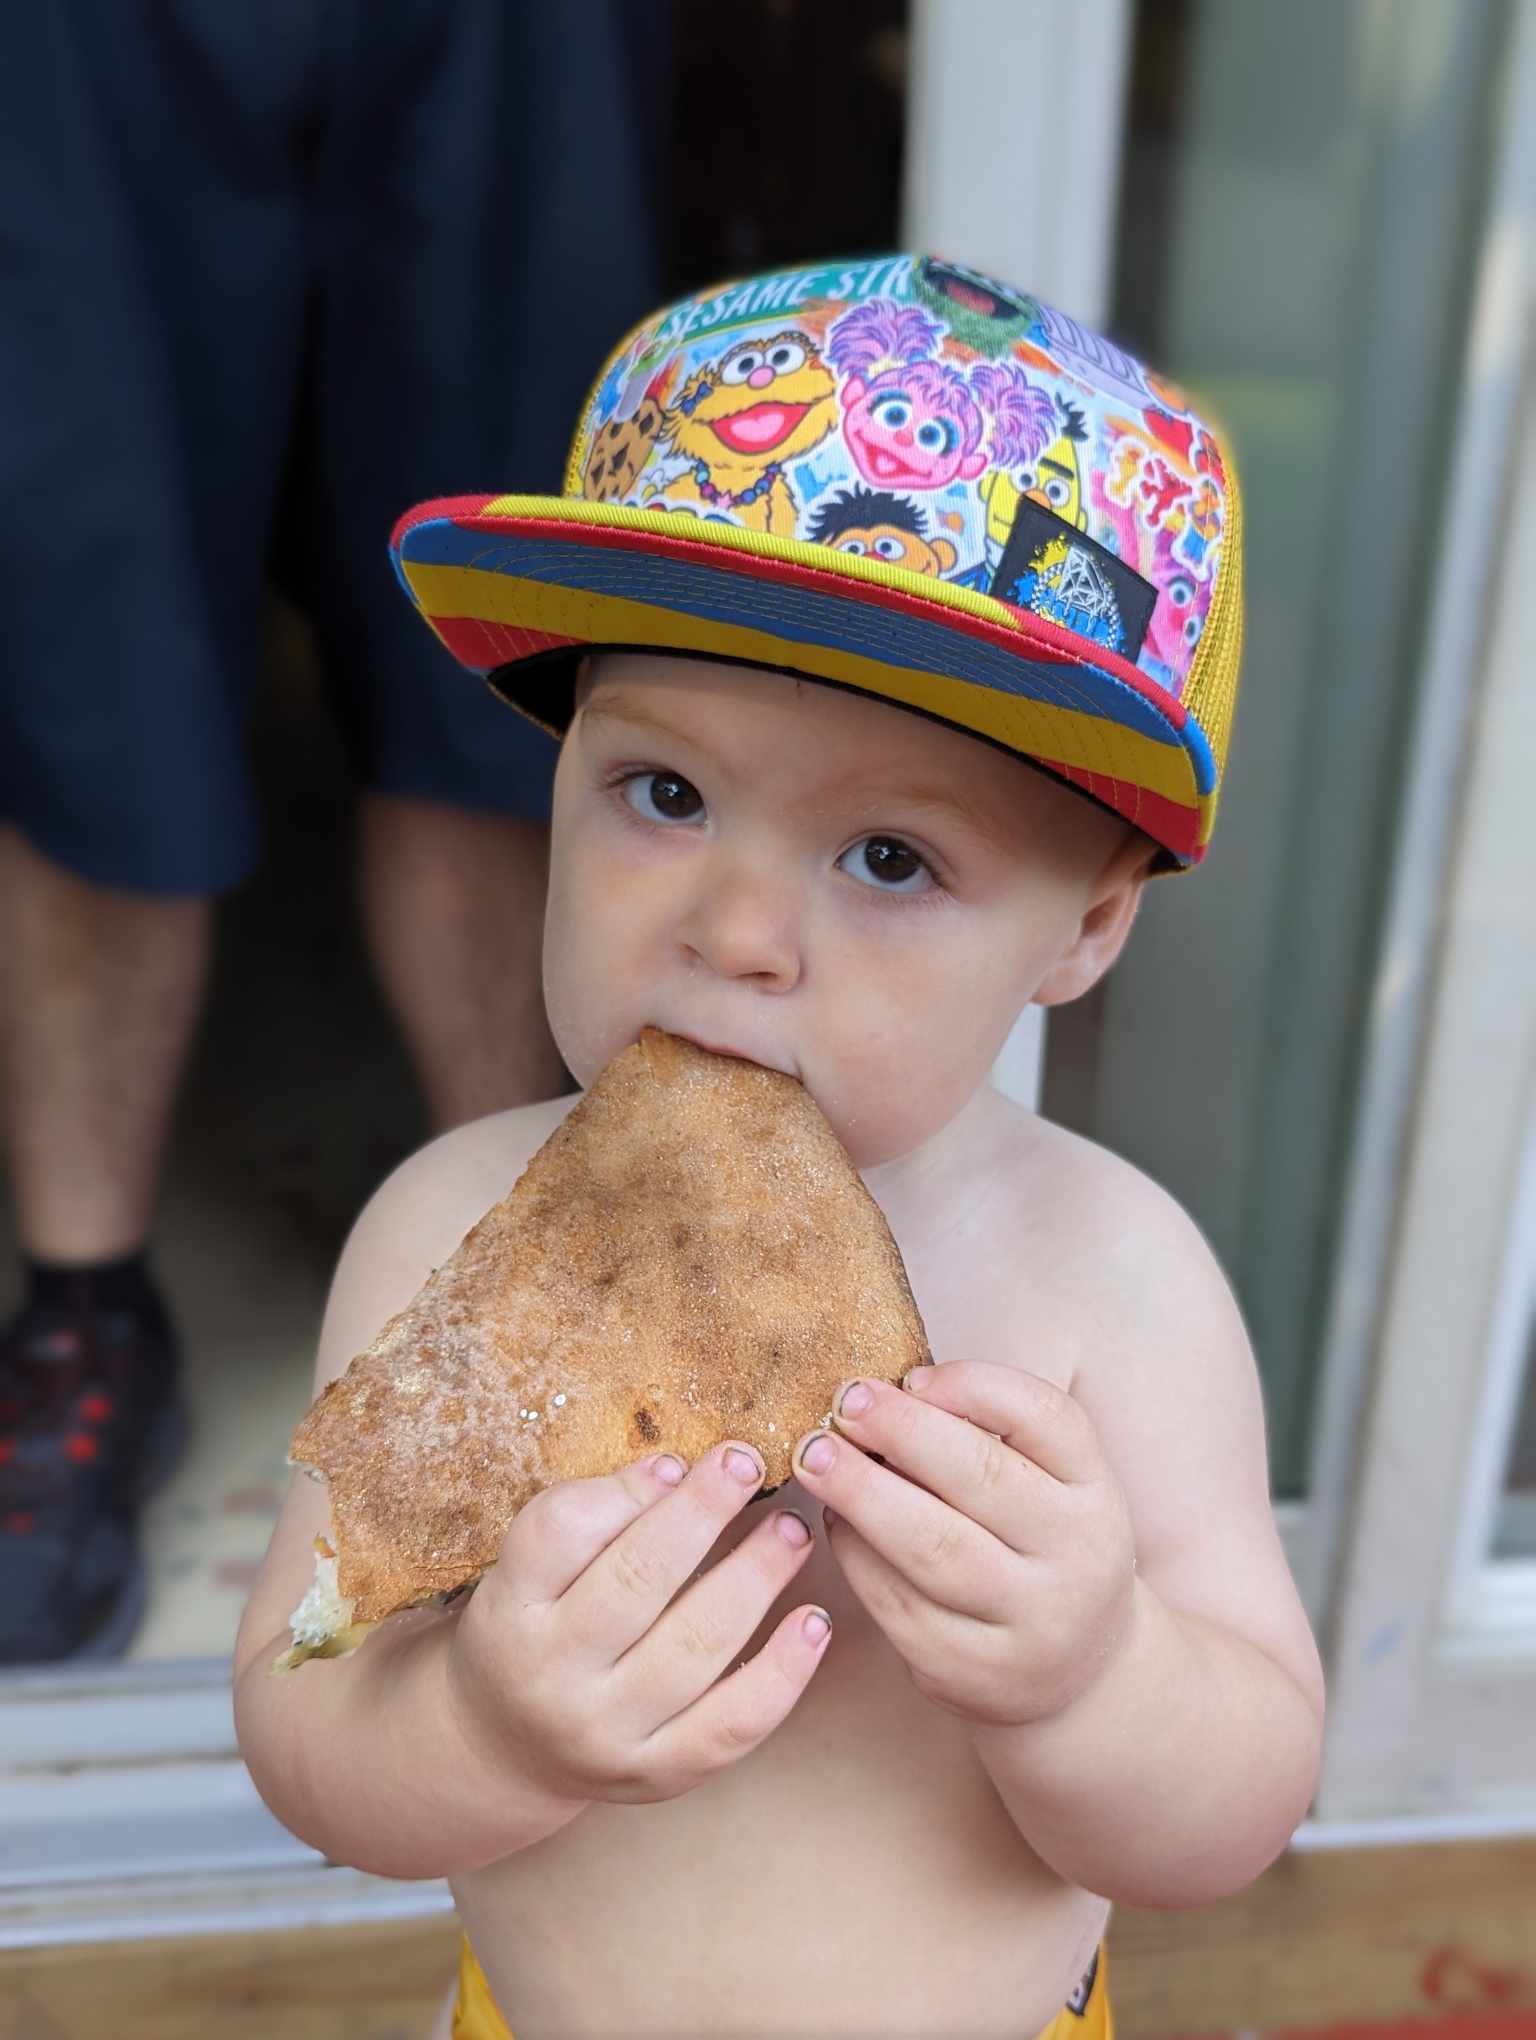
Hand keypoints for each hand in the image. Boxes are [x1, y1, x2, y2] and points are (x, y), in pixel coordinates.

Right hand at [444, 1444, 828, 1806]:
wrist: (506, 1748)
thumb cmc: (534, 1626)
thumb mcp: (531, 1568)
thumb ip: (592, 1516)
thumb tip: (675, 1472)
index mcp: (511, 1608)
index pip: (559, 1534)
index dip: (626, 1490)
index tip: (681, 1460)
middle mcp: (551, 1676)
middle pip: (635, 1581)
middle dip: (702, 1514)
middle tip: (750, 1465)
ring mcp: (606, 1734)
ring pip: (694, 1649)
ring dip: (756, 1579)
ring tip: (793, 1533)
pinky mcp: (657, 1775)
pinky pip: (732, 1724)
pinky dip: (783, 1672)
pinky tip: (814, 1623)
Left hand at [790, 1363, 1134, 1727]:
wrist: (1078, 1670)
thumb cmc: (1042, 1545)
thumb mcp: (1051, 1483)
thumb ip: (994, 1431)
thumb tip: (895, 1394)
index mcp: (1096, 1492)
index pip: (1046, 1418)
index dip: (973, 1386)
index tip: (910, 1376)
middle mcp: (1077, 1557)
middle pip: (983, 1478)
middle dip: (901, 1432)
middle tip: (842, 1403)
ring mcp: (1028, 1622)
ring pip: (934, 1548)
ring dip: (863, 1494)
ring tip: (815, 1457)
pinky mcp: (972, 1672)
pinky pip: (900, 1606)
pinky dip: (857, 1556)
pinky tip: (834, 1521)